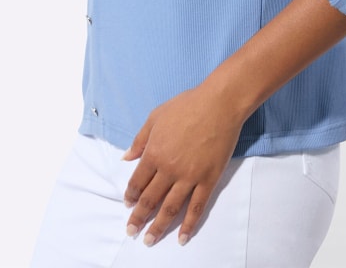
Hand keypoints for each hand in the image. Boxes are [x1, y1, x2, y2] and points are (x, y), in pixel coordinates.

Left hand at [122, 84, 245, 246]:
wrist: (219, 104)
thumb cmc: (187, 105)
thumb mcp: (156, 116)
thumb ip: (140, 139)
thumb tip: (126, 158)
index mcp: (154, 152)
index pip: (137, 182)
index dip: (131, 196)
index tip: (128, 205)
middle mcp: (169, 169)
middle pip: (150, 200)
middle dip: (138, 218)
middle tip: (131, 231)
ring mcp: (189, 177)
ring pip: (170, 208)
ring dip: (158, 227)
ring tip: (149, 240)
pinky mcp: (208, 180)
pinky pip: (197, 207)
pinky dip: (189, 225)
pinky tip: (182, 237)